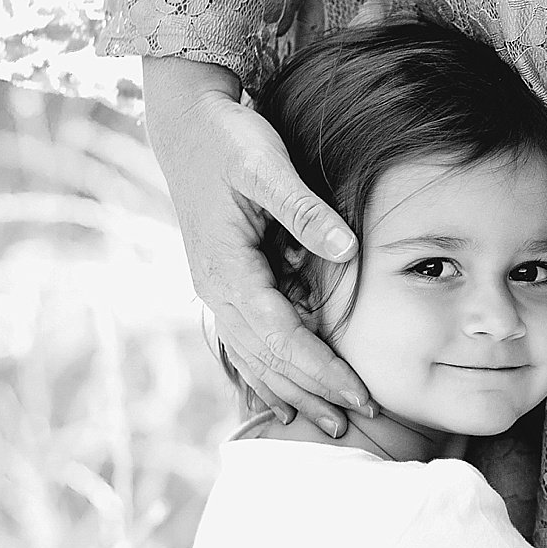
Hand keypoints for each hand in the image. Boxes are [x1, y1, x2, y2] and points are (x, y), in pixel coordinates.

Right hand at [142, 56, 373, 434]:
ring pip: (254, 356)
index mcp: (227, 267)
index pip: (281, 335)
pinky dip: (266, 372)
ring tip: (329, 422)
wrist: (185, 125)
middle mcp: (215, 288)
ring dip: (291, 391)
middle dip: (312, 393)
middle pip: (267, 358)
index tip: (361, 392)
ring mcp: (214, 289)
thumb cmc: (229, 140)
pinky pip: (245, 341)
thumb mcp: (266, 166)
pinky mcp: (221, 283)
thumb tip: (348, 252)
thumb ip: (305, 211)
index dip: (322, 369)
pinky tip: (284, 399)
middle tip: (357, 422)